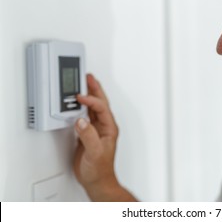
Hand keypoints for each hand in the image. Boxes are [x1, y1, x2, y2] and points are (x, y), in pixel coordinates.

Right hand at [73, 74, 134, 200]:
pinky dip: (80, 107)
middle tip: (88, 77)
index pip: (101, 108)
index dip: (91, 100)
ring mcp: (96, 129)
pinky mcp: (88, 134)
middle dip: (94, 89)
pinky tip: (76, 103)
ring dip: (89, 95)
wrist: (97, 180)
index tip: (80, 96)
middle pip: (100, 103)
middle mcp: (104, 126)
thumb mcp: (95, 152)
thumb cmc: (100, 169)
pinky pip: (85, 116)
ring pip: (93, 107)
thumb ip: (88, 135)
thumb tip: (81, 121)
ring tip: (83, 84)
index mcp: (109, 128)